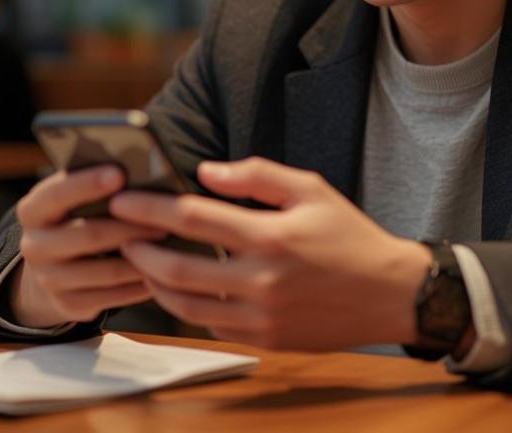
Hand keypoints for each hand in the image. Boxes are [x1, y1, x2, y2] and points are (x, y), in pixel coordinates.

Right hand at [8, 166, 166, 327]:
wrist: (51, 267)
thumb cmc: (76, 218)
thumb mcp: (73, 199)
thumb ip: (95, 186)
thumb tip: (139, 173)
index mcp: (33, 211)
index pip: (56, 194)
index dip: (87, 184)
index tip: (120, 173)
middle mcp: (34, 246)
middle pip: (89, 235)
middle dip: (130, 226)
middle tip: (165, 219)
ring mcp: (49, 280)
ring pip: (106, 271)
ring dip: (142, 258)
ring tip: (169, 246)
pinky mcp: (68, 305)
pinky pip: (113, 297)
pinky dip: (140, 285)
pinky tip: (161, 272)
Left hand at [109, 157, 431, 350]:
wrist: (390, 294)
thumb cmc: (348, 235)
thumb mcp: (310, 189)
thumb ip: (255, 176)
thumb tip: (204, 173)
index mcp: (270, 236)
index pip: (192, 218)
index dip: (150, 207)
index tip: (124, 200)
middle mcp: (261, 280)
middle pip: (176, 267)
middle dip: (139, 250)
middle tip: (122, 235)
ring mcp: (260, 315)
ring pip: (185, 305)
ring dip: (155, 284)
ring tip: (144, 264)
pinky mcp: (264, 338)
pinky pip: (211, 325)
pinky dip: (191, 307)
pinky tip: (184, 288)